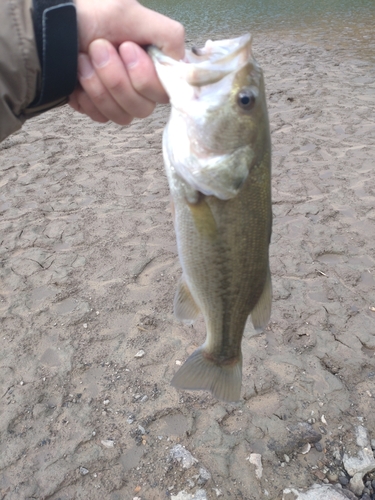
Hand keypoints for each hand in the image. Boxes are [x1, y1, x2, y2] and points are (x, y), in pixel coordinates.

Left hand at [69, 0, 184, 124]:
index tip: (125, 48)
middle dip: (115, 78)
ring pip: (122, 116)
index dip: (144, 76)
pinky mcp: (100, 111)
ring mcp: (120, 102)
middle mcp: (141, 87)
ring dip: (98, 87)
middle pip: (143, 108)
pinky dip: (86, 98)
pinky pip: (101, 118)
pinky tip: (76, 79)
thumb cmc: (87, 17)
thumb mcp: (129, 12)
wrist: (49, 30)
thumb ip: (168, 34)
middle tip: (96, 48)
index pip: (164, 91)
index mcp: (153, 65)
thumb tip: (184, 58)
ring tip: (81, 60)